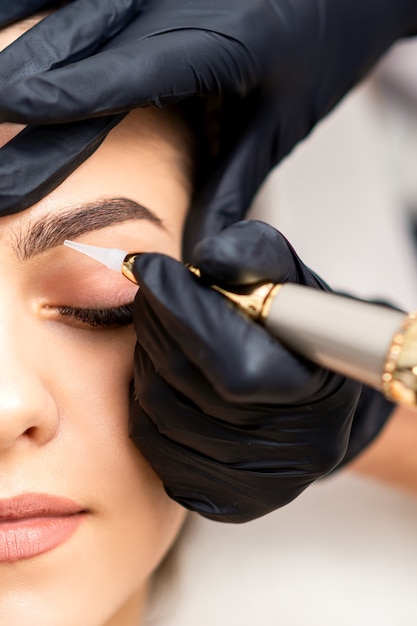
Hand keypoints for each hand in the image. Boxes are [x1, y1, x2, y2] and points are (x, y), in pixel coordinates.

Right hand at [0, 0, 415, 244]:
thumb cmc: (327, 38)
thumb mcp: (282, 122)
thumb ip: (232, 182)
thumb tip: (201, 250)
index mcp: (222, 37)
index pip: (122, 73)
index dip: (58, 97)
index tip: (4, 115)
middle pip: (80, 38)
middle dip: (19, 83)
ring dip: (18, 34)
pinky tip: (7, 14)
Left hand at [128, 220, 375, 522]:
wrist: (310, 399)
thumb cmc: (300, 336)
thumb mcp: (292, 283)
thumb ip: (256, 258)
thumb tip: (209, 260)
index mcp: (317, 399)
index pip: (230, 361)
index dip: (183, 310)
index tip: (152, 269)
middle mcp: (289, 454)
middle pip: (186, 383)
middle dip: (158, 323)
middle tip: (155, 290)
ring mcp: (252, 485)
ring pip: (158, 409)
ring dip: (148, 356)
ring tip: (166, 329)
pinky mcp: (218, 499)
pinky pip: (150, 441)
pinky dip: (145, 396)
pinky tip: (166, 371)